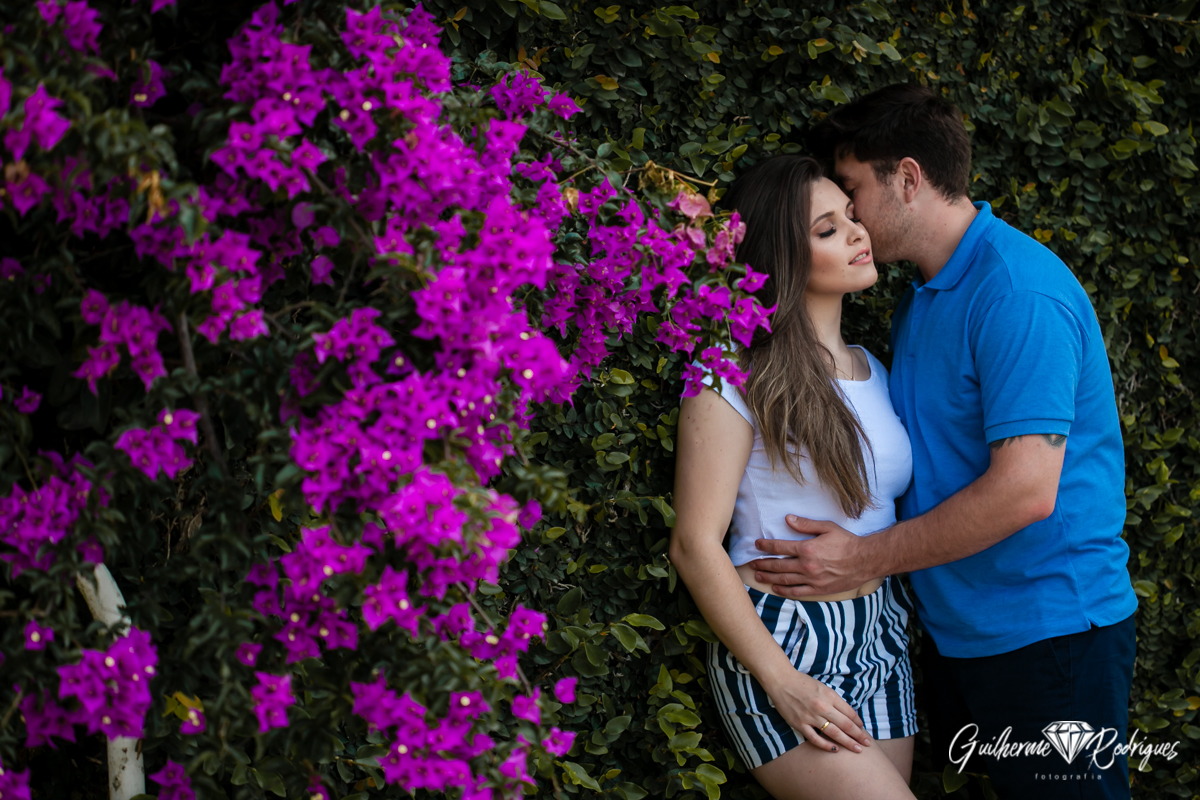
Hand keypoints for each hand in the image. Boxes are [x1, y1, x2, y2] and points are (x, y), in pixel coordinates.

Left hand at [747, 517, 873, 597]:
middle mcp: (806, 565)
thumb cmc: (847, 542)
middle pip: (778, 565)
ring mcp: (812, 579)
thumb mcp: (827, 527)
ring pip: (784, 579)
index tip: (757, 545)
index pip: (780, 547)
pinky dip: (784, 591)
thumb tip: (788, 519)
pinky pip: (797, 592)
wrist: (865, 560)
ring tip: (758, 576)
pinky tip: (776, 588)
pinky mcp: (818, 589)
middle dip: (763, 564)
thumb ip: (806, 525)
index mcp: (807, 548)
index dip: (766, 546)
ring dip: (769, 578)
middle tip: (752, 564)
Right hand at [762, 669, 870, 752]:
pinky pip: (815, 738)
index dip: (858, 722)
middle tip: (867, 743)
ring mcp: (811, 717)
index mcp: (829, 696)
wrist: (781, 681)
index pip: (849, 712)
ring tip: (857, 749)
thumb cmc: (803, 683)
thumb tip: (848, 714)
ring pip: (833, 733)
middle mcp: (822, 707)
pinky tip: (835, 749)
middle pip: (845, 724)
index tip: (863, 729)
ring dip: (847, 742)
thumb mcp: (823, 687)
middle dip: (858, 735)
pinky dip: (826, 745)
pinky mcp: (800, 724)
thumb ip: (835, 700)